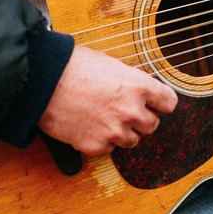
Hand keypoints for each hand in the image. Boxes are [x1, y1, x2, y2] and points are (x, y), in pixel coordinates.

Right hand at [38, 45, 177, 155]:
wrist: (43, 82)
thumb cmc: (72, 66)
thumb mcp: (109, 64)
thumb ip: (128, 81)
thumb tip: (135, 91)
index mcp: (139, 86)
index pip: (169, 102)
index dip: (161, 103)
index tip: (157, 105)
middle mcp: (132, 111)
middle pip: (152, 125)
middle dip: (140, 119)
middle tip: (123, 112)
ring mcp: (115, 131)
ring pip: (132, 140)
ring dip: (122, 132)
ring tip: (103, 118)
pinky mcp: (97, 146)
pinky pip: (109, 149)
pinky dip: (101, 141)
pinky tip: (89, 126)